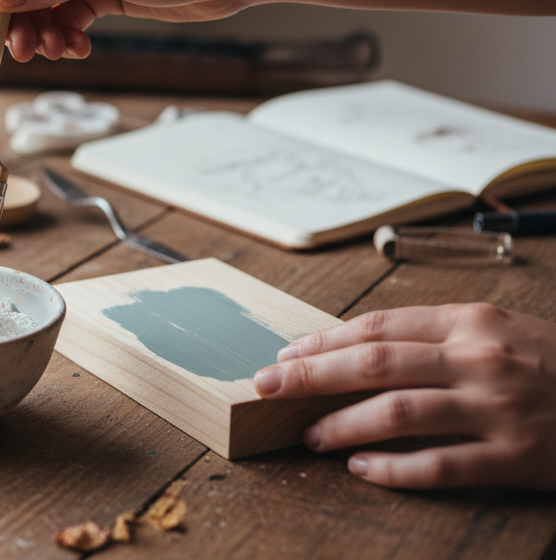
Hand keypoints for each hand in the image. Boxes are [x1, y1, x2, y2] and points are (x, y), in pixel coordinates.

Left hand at [253, 303, 555, 488]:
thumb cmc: (554, 364)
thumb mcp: (499, 331)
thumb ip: (437, 336)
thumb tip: (357, 348)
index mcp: (471, 322)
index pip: (378, 326)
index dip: (323, 341)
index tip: (284, 354)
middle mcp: (479, 359)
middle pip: (374, 363)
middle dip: (310, 376)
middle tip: (266, 388)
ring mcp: (498, 409)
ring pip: (398, 413)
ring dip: (341, 424)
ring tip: (309, 436)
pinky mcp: (516, 458)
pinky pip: (440, 466)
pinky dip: (393, 469)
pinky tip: (362, 469)